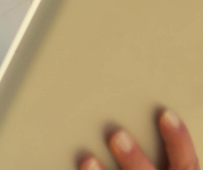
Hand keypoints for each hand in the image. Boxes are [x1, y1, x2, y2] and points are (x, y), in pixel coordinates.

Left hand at [79, 110, 198, 169]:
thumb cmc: (149, 166)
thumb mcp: (165, 161)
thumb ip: (154, 144)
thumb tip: (131, 103)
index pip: (186, 163)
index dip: (178, 140)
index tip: (165, 115)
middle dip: (134, 160)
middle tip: (117, 137)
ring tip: (88, 160)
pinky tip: (82, 166)